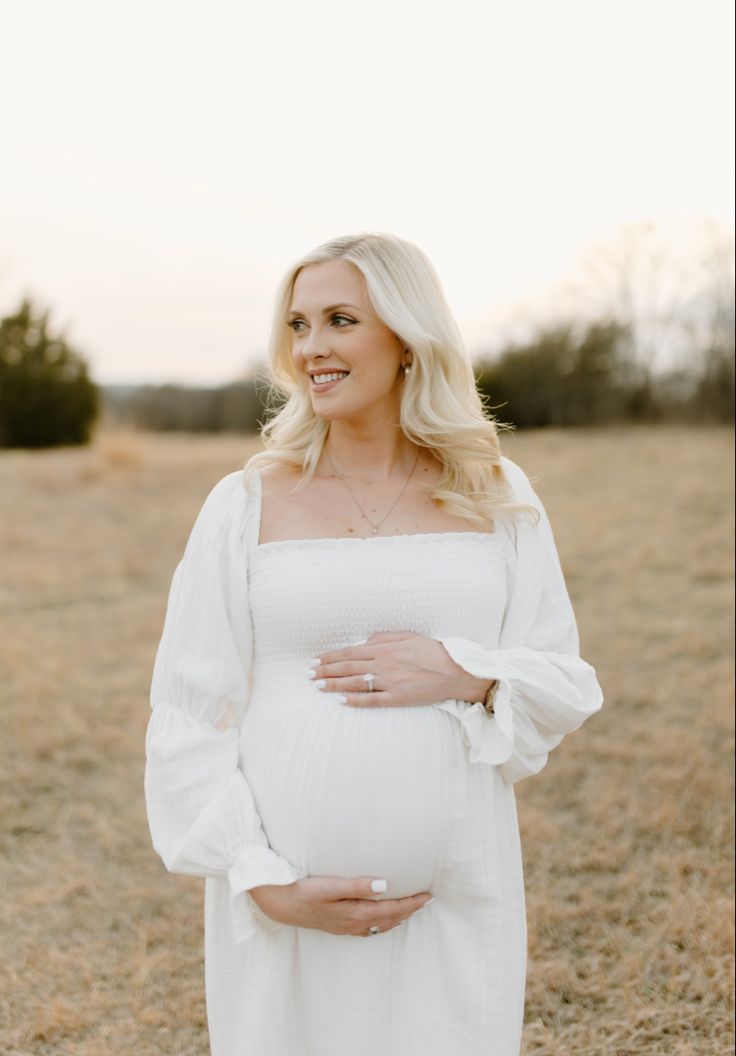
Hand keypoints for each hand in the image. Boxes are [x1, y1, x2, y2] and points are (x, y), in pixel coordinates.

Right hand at [248, 876, 432, 935]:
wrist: (280, 904)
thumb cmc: (303, 891)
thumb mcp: (330, 885)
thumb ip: (358, 886)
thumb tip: (385, 885)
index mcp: (355, 913)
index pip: (391, 909)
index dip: (411, 903)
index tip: (428, 896)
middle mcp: (354, 923)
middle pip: (390, 919)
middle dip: (410, 910)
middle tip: (427, 901)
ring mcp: (346, 927)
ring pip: (380, 925)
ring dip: (398, 917)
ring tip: (412, 909)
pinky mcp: (339, 925)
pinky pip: (368, 928)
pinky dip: (382, 923)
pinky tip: (382, 920)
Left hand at [310, 631, 492, 707]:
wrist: (455, 670)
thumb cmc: (433, 651)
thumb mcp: (408, 636)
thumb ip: (384, 637)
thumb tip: (364, 641)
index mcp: (385, 648)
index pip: (350, 652)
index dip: (331, 657)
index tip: (316, 660)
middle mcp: (384, 664)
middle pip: (348, 667)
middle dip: (326, 671)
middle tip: (309, 674)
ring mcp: (390, 682)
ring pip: (355, 682)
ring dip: (334, 684)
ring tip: (317, 686)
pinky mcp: (399, 697)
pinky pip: (372, 700)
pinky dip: (355, 700)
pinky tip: (341, 701)